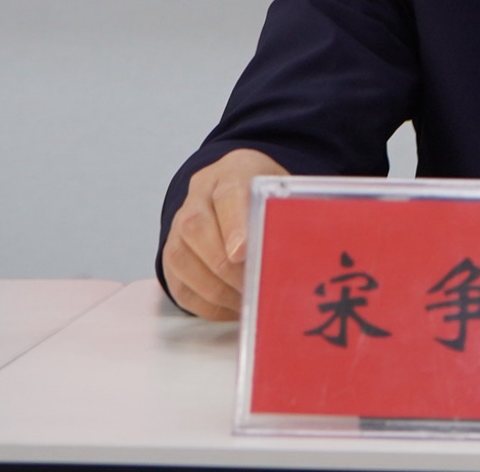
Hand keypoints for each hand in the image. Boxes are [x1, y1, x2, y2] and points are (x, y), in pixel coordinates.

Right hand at [162, 148, 288, 318]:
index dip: (235, 226)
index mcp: (234, 171)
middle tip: (255, 288)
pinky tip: (234, 308)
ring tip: (247, 302)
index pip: (229, 193)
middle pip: (197, 228)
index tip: (244, 254)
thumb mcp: (287, 194)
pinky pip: (179, 285)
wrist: (238, 189)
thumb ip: (292, 215)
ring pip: (181, 259)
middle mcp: (199, 195)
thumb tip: (308, 252)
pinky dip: (206, 304)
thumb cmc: (268, 197)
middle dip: (226, 267)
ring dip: (216, 290)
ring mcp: (178, 225)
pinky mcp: (171, 256)